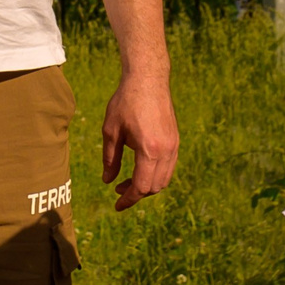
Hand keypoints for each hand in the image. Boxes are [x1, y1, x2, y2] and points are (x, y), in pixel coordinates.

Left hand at [100, 72, 178, 209]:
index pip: (142, 187)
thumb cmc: (126, 102)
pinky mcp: (176, 140)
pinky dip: (155, 174)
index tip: (116, 205)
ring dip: (147, 185)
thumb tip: (108, 181)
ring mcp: (174, 145)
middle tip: (119, 191)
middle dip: (137, 194)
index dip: (129, 199)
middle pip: (155, 187)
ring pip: (164, 179)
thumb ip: (110, 159)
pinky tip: (141, 168)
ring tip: (128, 181)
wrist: (148, 79)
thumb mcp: (111, 131)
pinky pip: (169, 167)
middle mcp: (166, 151)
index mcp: (149, 150)